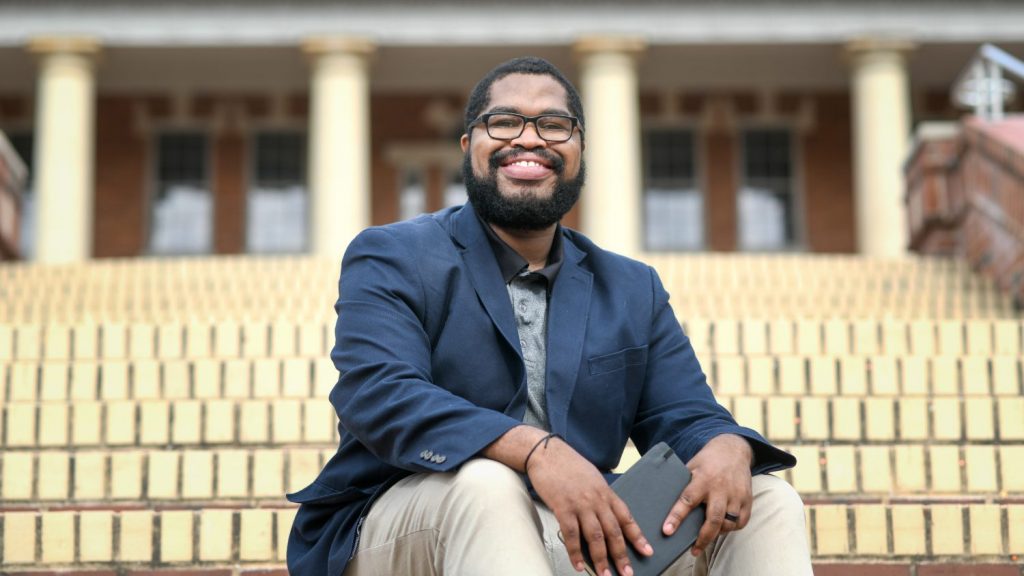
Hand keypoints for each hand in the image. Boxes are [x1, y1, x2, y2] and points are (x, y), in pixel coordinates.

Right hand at [527, 437, 653, 575]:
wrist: (547, 453)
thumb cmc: (568, 465)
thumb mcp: (592, 478)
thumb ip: (600, 497)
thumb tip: (604, 518)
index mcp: (606, 492)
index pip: (626, 518)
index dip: (637, 536)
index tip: (647, 551)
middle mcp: (597, 500)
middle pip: (613, 531)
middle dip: (621, 555)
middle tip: (627, 573)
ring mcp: (580, 504)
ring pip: (595, 536)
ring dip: (601, 559)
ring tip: (605, 575)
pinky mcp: (563, 507)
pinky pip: (571, 534)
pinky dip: (575, 552)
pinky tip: (578, 564)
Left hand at [662, 434, 752, 556]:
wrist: (733, 449)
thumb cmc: (707, 461)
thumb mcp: (691, 466)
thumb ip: (683, 484)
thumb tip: (665, 504)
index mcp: (703, 479)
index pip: (687, 500)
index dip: (676, 517)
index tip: (667, 530)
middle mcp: (721, 488)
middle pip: (714, 518)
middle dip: (703, 538)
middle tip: (694, 550)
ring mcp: (737, 494)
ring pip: (729, 523)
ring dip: (717, 534)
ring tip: (705, 539)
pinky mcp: (748, 499)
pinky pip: (741, 522)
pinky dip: (731, 528)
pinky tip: (722, 529)